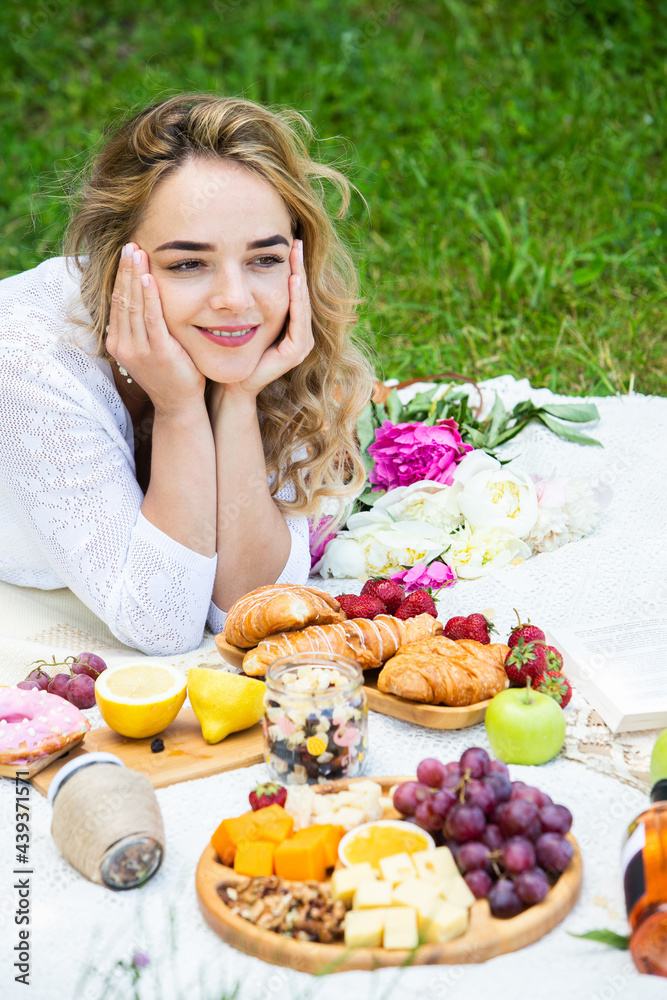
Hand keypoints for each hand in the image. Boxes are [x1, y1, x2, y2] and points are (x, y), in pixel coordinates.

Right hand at [106, 243, 205, 414]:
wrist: (179, 405)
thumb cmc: (170, 375)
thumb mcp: (150, 349)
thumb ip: (144, 327)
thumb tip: (145, 299)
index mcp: (118, 343)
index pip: (116, 302)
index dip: (120, 276)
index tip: (127, 254)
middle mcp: (123, 345)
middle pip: (121, 298)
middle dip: (125, 269)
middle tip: (130, 244)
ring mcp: (138, 350)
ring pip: (132, 305)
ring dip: (134, 276)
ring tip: (137, 252)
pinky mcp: (157, 352)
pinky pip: (151, 319)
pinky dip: (149, 297)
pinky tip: (148, 278)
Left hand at [227, 238, 313, 398]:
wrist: (230, 383)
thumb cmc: (229, 350)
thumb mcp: (239, 316)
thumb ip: (246, 297)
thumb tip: (236, 263)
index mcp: (288, 324)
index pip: (293, 289)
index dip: (292, 266)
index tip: (289, 241)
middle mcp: (299, 333)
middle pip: (301, 293)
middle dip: (299, 266)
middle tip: (296, 241)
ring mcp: (300, 344)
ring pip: (302, 304)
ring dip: (300, 279)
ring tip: (296, 256)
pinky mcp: (295, 353)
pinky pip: (298, 321)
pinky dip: (296, 301)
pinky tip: (292, 281)